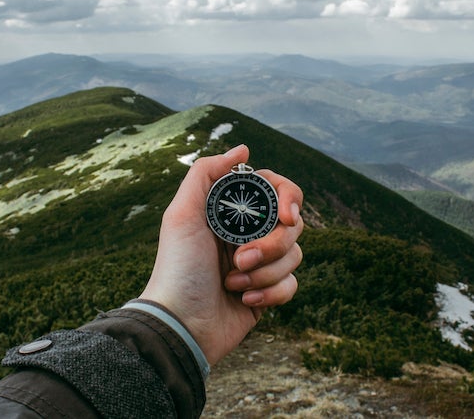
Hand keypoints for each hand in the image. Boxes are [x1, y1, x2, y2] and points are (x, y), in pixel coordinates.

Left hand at [140, 144, 303, 364]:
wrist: (181, 324)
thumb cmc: (178, 267)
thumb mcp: (182, 213)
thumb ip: (207, 173)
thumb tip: (244, 149)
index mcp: (233, 212)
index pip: (277, 192)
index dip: (289, 199)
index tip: (287, 217)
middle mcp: (249, 234)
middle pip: (292, 226)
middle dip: (271, 245)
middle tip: (241, 259)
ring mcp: (260, 263)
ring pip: (295, 255)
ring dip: (264, 273)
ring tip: (233, 283)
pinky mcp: (268, 291)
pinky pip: (292, 285)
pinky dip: (271, 293)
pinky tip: (244, 300)